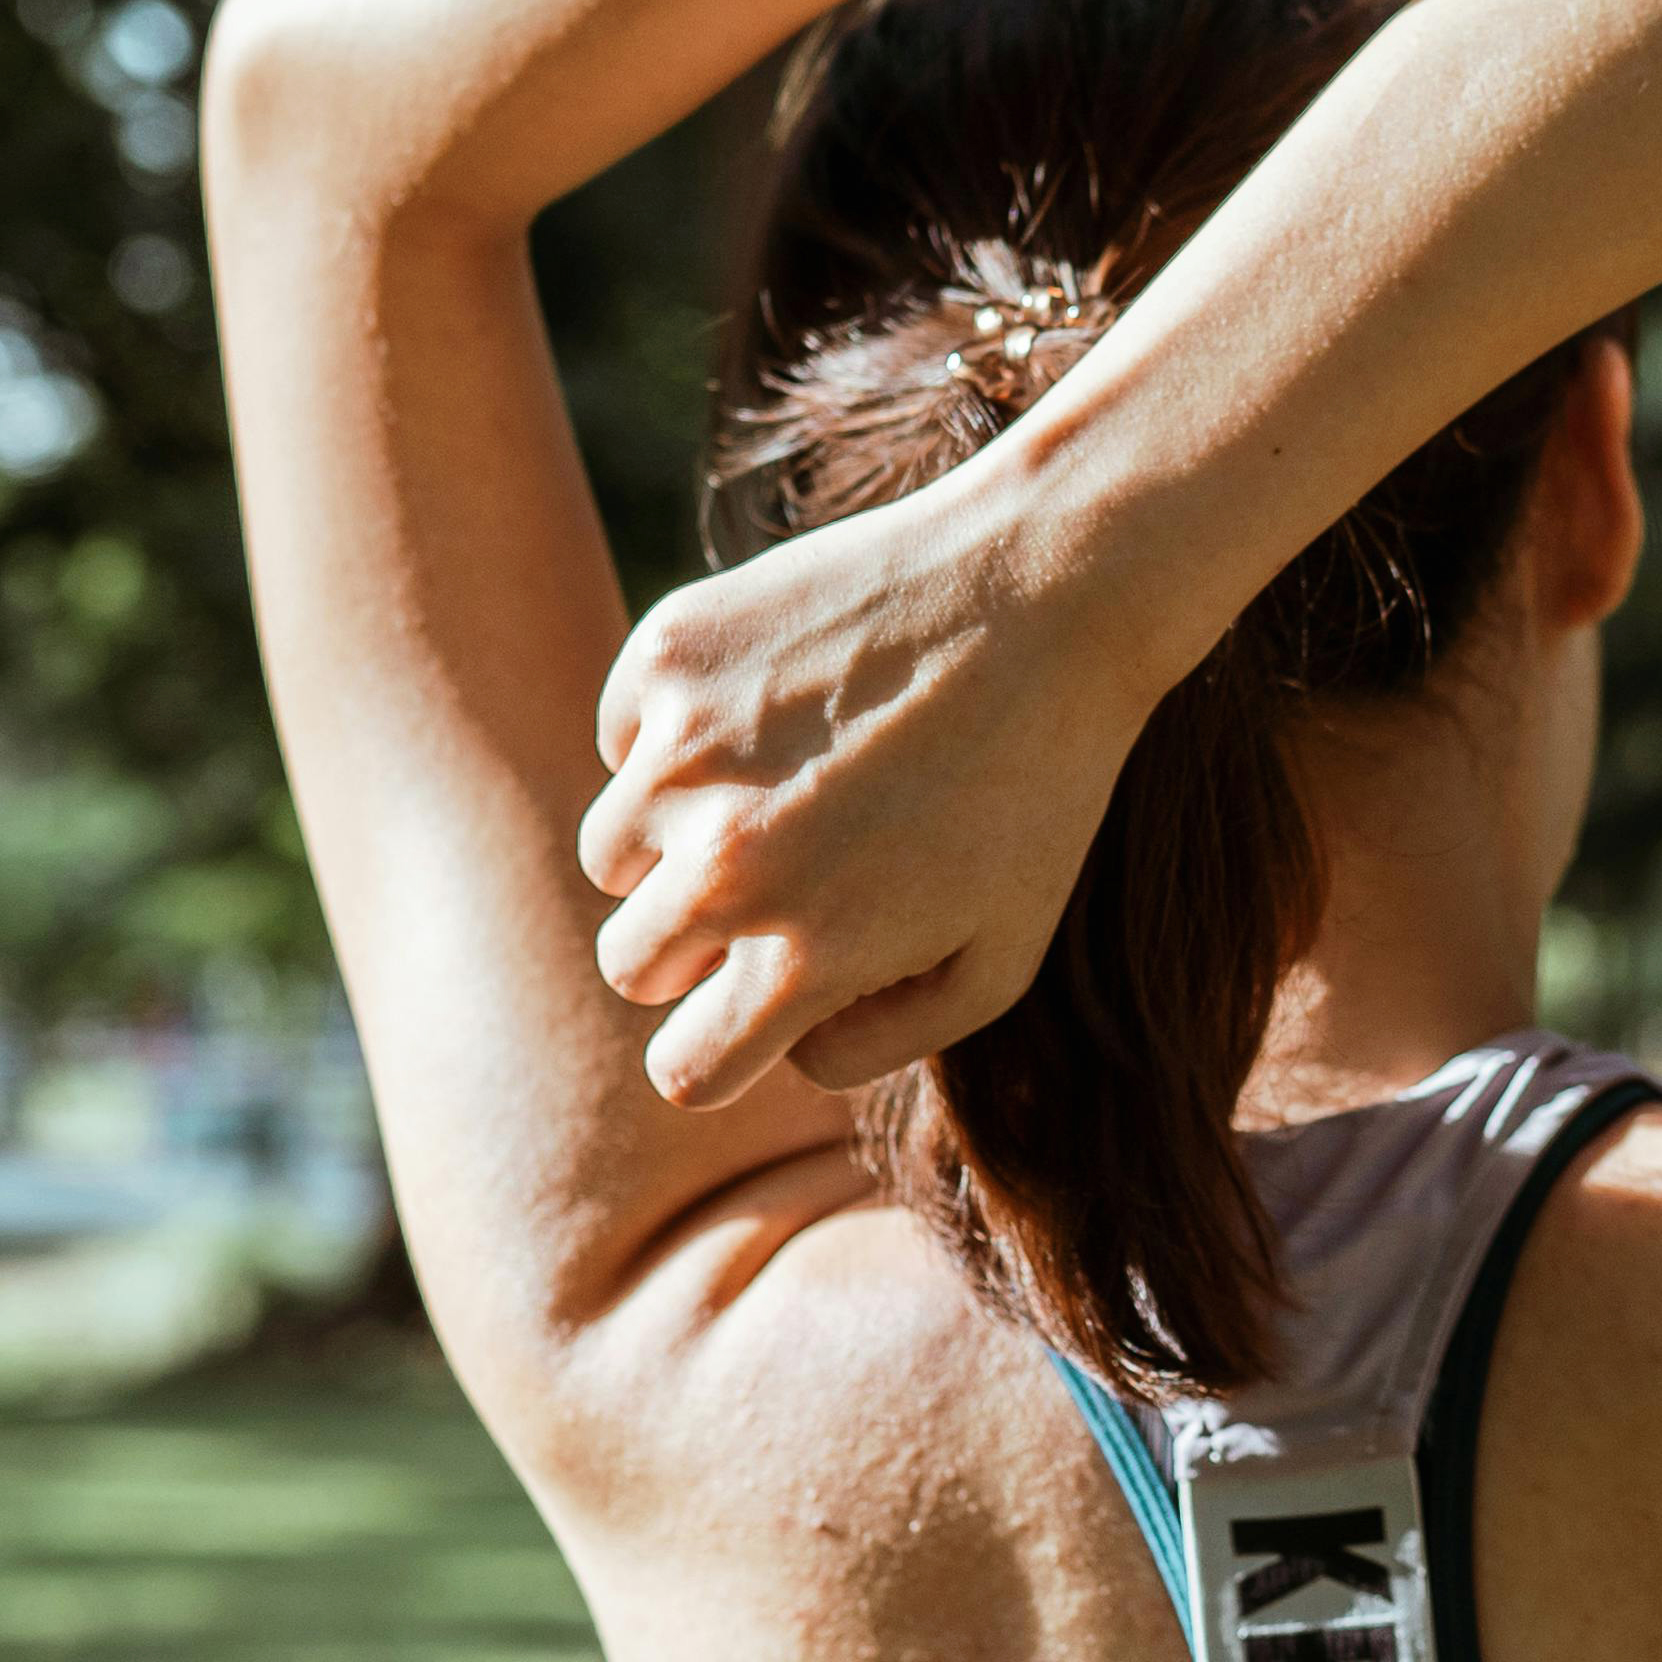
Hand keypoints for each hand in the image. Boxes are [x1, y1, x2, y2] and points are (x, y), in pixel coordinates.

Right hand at [576, 473, 1155, 1109]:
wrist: (1048, 589)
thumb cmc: (1038, 787)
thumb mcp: (1002, 955)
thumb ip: (883, 1040)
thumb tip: (784, 1055)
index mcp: (805, 956)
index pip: (684, 1071)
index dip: (714, 1052)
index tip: (744, 1011)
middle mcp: (725, 863)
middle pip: (632, 964)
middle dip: (691, 947)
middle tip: (779, 884)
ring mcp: (684, 753)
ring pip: (612, 853)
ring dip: (674, 842)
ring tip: (781, 788)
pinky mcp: (670, 654)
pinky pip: (624, 737)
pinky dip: (675, 737)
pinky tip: (777, 705)